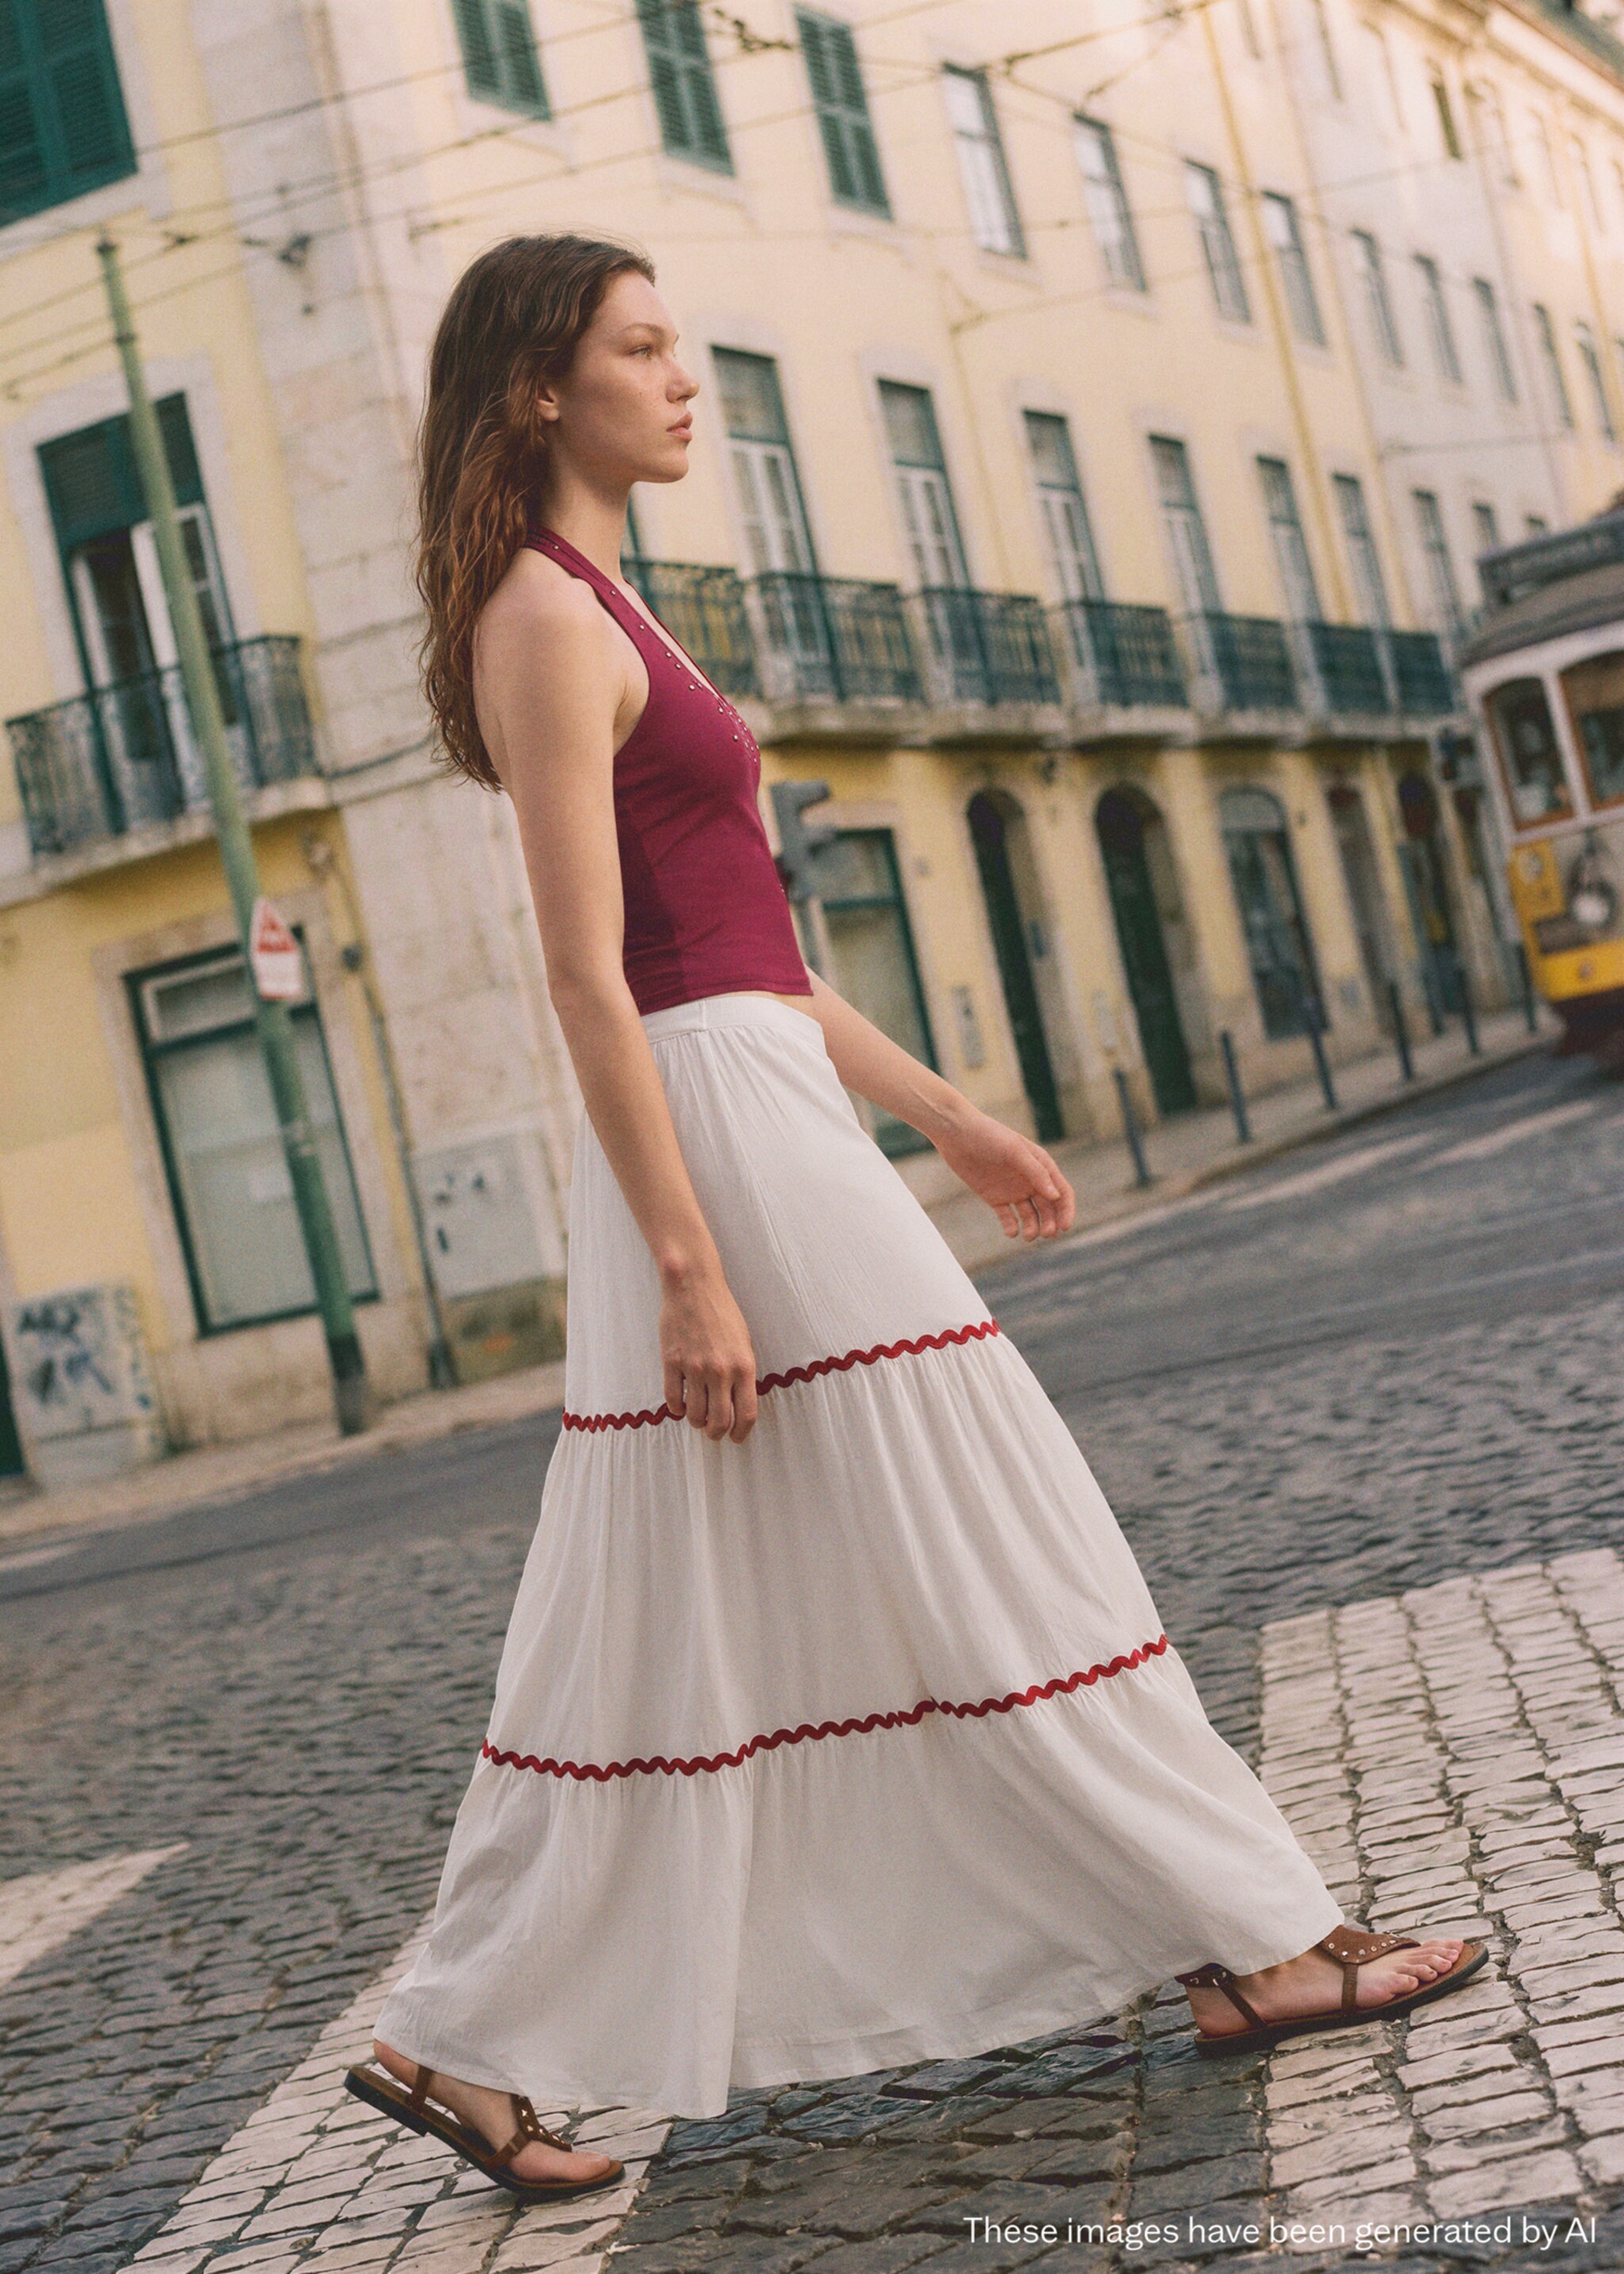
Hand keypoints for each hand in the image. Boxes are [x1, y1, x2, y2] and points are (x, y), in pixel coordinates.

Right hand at [660, 1262, 759, 1441]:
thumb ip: (743, 1373)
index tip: (736, 1438)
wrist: (694, 1287)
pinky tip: (681, 1405)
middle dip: (717, 1433)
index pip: (746, 1414)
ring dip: (696, 1422)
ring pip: (695, 1414)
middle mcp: (720, 1371)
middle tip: (714, 1433)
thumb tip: (738, 1403)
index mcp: (743, 1366)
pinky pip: (673, 1399)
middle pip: (719, 1421)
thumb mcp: (744, 1342)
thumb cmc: (722, 1312)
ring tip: (698, 1418)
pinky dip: (677, 1409)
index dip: (742, 1433)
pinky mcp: (672, 1362)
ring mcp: (695, 1368)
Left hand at [933, 1109, 1075, 1242]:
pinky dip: (1012, 1227)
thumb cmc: (989, 1136)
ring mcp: (1013, 1190)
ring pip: (1030, 1215)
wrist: (958, 1135)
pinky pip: (1007, 1217)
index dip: (1066, 1210)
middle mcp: (1030, 1180)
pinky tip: (1012, 1232)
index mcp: (1041, 1166)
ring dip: (1033, 1227)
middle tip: (1047, 1234)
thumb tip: (1056, 1196)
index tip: (1064, 1227)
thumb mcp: (1015, 1151)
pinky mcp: (995, 1198)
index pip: (1062, 1192)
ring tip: (1028, 1236)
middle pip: (1048, 1207)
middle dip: (1050, 1222)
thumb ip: (1036, 1172)